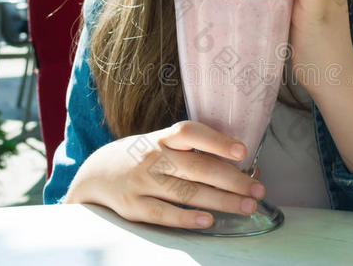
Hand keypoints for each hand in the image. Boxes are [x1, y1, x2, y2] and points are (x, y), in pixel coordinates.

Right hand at [64, 121, 265, 229]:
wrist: (95, 173)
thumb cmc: (141, 157)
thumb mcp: (160, 144)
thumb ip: (192, 151)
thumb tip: (238, 164)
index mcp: (161, 138)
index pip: (190, 132)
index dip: (217, 141)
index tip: (242, 152)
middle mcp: (152, 157)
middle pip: (197, 167)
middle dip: (233, 180)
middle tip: (258, 190)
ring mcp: (141, 182)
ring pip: (186, 192)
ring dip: (221, 201)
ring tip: (246, 206)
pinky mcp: (133, 207)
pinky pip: (164, 213)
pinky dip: (187, 218)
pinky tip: (209, 220)